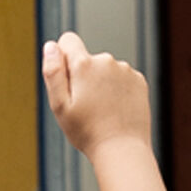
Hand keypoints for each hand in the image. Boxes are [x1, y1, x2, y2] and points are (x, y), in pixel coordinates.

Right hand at [42, 32, 153, 156]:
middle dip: (83, 76)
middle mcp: (107, 61)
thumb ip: (53, 72)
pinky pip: (122, 78)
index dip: (63, 58)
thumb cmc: (87, 132)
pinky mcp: (139, 81)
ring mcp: (126, 70)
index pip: (68, 40)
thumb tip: (51, 46)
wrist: (122, 150)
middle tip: (85, 106)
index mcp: (84, 64)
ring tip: (102, 111)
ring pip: (105, 70)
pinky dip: (118, 90)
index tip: (67, 81)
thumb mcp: (59, 105)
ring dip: (102, 84)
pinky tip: (117, 110)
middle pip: (87, 59)